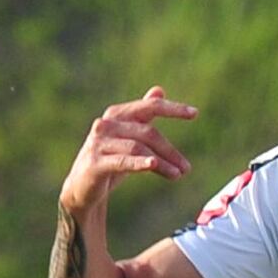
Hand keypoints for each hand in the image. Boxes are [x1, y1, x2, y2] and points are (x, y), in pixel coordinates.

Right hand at [59, 86, 196, 216]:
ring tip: (178, 175)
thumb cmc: (110, 160)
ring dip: (163, 163)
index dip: (172, 109)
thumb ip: (143, 116)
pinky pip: (123, 161)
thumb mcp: (128, 137)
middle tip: (187, 168)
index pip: (149, 107)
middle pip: (148, 132)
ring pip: (139, 148)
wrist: (83, 187)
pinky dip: (140, 163)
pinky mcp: (95, 163)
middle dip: (170, 151)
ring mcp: (99, 143)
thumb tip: (159, 90)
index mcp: (117, 115)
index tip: (195, 113)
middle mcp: (106, 125)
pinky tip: (154, 165)